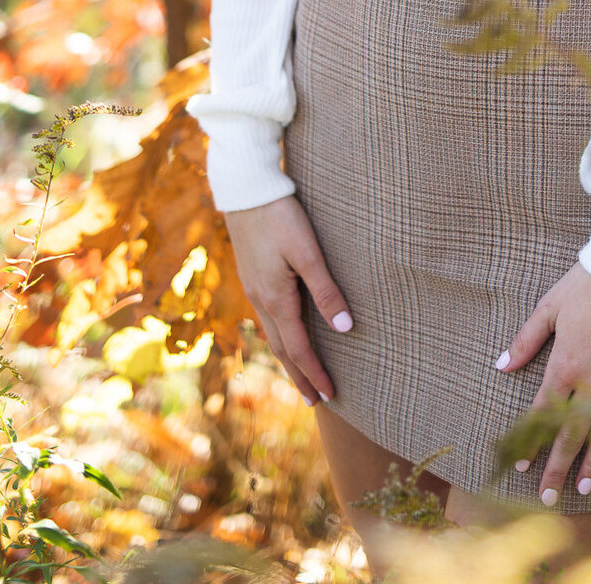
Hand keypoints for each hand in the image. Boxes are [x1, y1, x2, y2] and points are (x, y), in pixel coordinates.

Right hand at [224, 194, 352, 406]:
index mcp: (275, 298)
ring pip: (273, 334)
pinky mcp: (252, 275)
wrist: (245, 189)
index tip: (331, 395)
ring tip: (301, 375)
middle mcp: (261, 299)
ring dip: (289, 358)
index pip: (299, 348)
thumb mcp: (307, 252)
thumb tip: (345, 329)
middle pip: (282, 349)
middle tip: (314, 402)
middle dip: (299, 375)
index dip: (315, 373)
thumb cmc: (281, 216)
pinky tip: (284, 333)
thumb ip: (326, 290)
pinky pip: (267, 318)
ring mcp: (253, 288)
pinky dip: (280, 336)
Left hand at [495, 262, 590, 503]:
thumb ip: (525, 341)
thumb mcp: (550, 307)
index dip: (530, 441)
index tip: (520, 465)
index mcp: (565, 364)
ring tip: (583, 488)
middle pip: (572, 433)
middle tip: (548, 497)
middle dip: (558, 467)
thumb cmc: (587, 283)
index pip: (544, 413)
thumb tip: (500, 366)